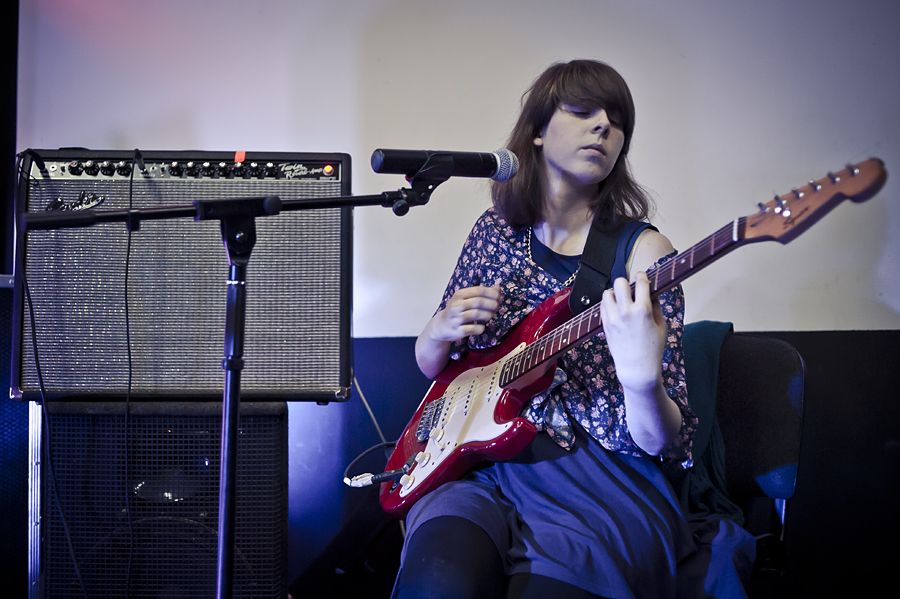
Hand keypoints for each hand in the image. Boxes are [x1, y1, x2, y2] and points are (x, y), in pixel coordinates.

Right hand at [429, 285, 501, 342]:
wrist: (441, 326)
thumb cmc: (457, 310)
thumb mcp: (465, 299)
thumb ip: (481, 293)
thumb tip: (498, 287)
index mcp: (459, 295)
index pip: (478, 290)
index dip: (491, 293)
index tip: (498, 296)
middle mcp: (456, 305)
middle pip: (478, 302)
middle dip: (491, 304)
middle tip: (496, 307)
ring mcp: (456, 319)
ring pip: (477, 314)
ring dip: (487, 315)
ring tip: (490, 316)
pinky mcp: (457, 331)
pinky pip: (473, 329)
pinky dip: (481, 328)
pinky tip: (482, 327)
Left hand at [599, 272, 665, 392]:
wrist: (637, 368)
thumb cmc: (653, 348)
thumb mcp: (661, 325)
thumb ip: (655, 306)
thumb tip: (651, 292)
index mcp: (642, 310)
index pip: (641, 282)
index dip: (642, 276)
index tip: (643, 277)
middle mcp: (625, 312)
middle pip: (620, 282)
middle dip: (626, 283)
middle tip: (631, 290)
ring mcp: (613, 318)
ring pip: (607, 292)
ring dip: (615, 293)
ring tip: (622, 300)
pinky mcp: (605, 324)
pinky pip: (602, 305)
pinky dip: (609, 303)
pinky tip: (616, 309)